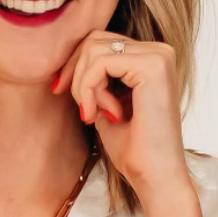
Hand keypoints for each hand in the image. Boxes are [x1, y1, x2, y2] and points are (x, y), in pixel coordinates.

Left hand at [50, 30, 191, 196]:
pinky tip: (105, 115)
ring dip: (84, 86)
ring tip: (96, 114)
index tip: (59, 90)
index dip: (74, 65)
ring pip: (93, 49)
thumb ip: (93, 78)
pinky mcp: (153, 66)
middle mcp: (159, 51)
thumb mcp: (104, 104)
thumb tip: (65, 58)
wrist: (155, 177)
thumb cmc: (133, 148)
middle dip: (75, 73)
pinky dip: (91, 89)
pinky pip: (100, 63)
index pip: (99, 42)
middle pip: (94, 39)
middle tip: (81, 108)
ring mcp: (158, 56)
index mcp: (151, 57)